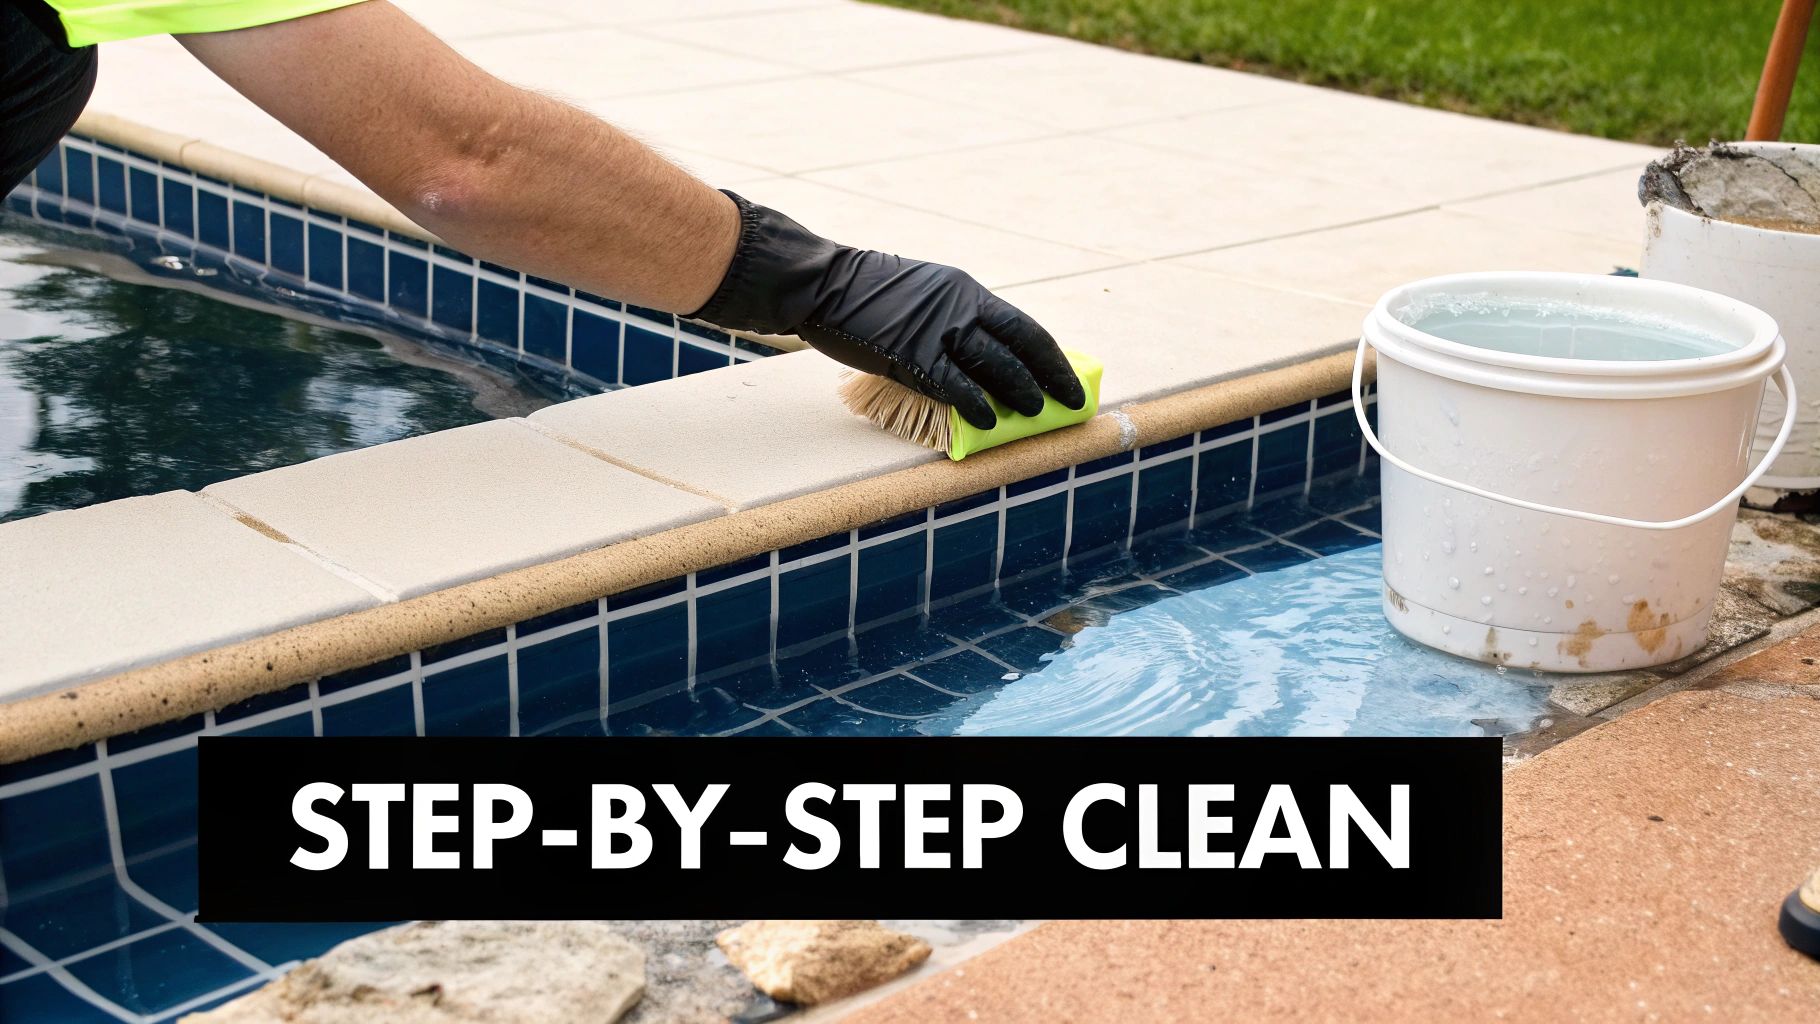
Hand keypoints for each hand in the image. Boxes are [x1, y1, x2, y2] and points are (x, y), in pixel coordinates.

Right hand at [688, 192, 1084, 429]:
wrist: (824, 285)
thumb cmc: (870, 294)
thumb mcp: (926, 292)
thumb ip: (957, 318)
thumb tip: (986, 356)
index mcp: (966, 290)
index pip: (1023, 327)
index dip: (1051, 358)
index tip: (1069, 379)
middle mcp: (960, 306)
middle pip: (1020, 347)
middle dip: (1048, 379)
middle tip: (1066, 403)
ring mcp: (938, 330)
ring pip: (995, 366)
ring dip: (1019, 393)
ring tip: (1034, 413)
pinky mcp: (912, 353)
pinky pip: (955, 385)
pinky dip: (976, 404)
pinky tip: (988, 420)